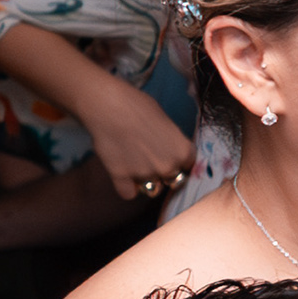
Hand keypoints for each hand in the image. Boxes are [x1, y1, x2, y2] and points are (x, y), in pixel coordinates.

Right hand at [78, 78, 196, 197]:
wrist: (108, 105)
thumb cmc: (137, 104)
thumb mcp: (164, 118)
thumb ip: (171, 139)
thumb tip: (170, 148)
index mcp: (182, 151)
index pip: (189, 165)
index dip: (180, 161)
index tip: (171, 155)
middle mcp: (167, 166)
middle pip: (172, 179)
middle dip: (164, 171)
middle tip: (151, 156)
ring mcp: (145, 175)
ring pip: (152, 189)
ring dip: (147, 181)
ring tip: (136, 163)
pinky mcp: (122, 178)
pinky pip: (129, 193)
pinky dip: (126, 186)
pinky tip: (123, 172)